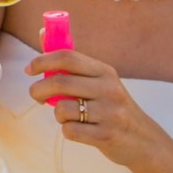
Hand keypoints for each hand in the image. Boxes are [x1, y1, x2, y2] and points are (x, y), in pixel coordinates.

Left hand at [24, 47, 164, 168]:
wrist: (143, 140)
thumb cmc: (111, 106)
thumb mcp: (99, 80)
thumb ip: (71, 61)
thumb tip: (42, 32)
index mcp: (104, 71)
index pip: (67, 57)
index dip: (42, 61)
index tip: (29, 69)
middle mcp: (109, 89)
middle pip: (60, 82)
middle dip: (38, 89)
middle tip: (35, 95)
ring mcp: (109, 112)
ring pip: (62, 109)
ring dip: (57, 114)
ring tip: (68, 116)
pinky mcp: (106, 135)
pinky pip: (70, 130)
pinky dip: (67, 130)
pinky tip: (79, 130)